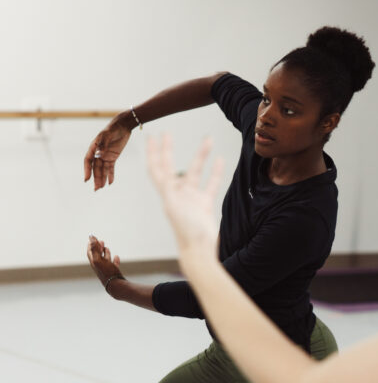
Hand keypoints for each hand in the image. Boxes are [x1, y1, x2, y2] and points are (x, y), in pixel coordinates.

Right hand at [84, 120, 131, 190]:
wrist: (123, 126)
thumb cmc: (114, 128)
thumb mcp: (108, 135)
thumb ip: (104, 144)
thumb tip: (99, 154)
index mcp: (94, 147)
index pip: (88, 161)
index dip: (87, 170)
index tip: (87, 179)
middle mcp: (98, 152)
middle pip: (95, 168)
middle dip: (95, 178)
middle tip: (96, 189)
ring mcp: (105, 155)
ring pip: (102, 169)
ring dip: (102, 178)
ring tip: (101, 188)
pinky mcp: (112, 157)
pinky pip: (110, 168)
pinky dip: (110, 175)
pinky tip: (110, 183)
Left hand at [87, 235, 123, 288]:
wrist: (116, 286)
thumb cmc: (107, 272)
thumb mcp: (98, 259)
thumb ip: (94, 248)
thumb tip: (91, 237)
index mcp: (94, 263)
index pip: (90, 252)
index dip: (90, 244)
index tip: (92, 237)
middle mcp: (99, 266)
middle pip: (96, 255)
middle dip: (98, 247)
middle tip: (100, 240)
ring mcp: (107, 270)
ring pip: (105, 260)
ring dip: (105, 253)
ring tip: (107, 247)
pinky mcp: (113, 273)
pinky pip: (113, 265)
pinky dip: (114, 260)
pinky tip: (116, 256)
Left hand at [147, 134, 222, 257]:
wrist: (199, 251)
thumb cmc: (186, 233)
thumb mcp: (174, 208)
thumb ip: (171, 191)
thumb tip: (164, 177)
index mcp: (166, 194)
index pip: (156, 169)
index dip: (153, 153)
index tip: (151, 137)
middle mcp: (176, 193)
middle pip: (171, 166)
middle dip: (168, 149)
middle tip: (167, 132)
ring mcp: (191, 198)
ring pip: (195, 172)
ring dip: (201, 156)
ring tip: (208, 139)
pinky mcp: (204, 204)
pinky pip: (210, 184)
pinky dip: (215, 172)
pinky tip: (220, 160)